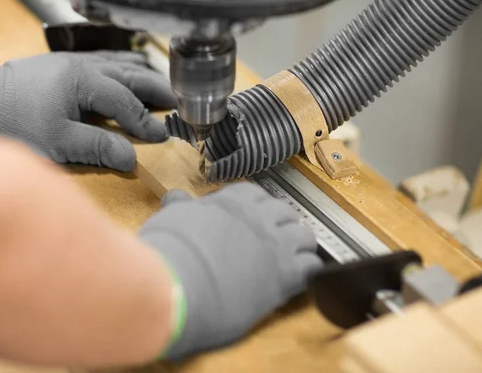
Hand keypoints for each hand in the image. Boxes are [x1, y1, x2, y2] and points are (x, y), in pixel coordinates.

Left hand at [0, 51, 176, 171]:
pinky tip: (126, 74)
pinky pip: (102, 63)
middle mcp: (82, 66)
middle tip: (176, 103)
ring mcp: (72, 63)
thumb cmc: (15, 122)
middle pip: (128, 76)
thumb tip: (132, 157)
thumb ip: (98, 146)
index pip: (125, 102)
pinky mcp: (62, 66)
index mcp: (84, 81)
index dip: (145, 121)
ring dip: (141, 78)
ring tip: (160, 88)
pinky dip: (121, 70)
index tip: (162, 136)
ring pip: (117, 65)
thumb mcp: (58, 142)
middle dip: (154, 90)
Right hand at [140, 183, 322, 358]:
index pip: (255, 195)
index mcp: (232, 202)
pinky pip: (311, 266)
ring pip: (304, 236)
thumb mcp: (170, 218)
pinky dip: (308, 270)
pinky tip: (299, 278)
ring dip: (299, 245)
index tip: (252, 218)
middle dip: (281, 223)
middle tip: (274, 239)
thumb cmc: (170, 252)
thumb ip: (181, 206)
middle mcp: (259, 217)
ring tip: (291, 257)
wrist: (177, 286)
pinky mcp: (286, 274)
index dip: (256, 207)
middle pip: (284, 212)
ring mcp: (276, 244)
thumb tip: (176, 197)